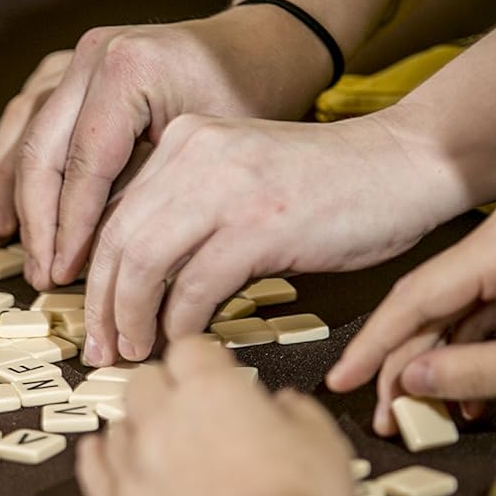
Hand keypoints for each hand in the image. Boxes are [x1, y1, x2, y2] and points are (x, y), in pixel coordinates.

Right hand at [0, 6, 331, 288]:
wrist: (258, 49)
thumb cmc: (248, 101)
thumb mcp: (207, 156)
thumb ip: (148, 197)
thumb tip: (104, 262)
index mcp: (129, 69)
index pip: (84, 164)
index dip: (69, 228)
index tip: (62, 275)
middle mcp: (93, 54)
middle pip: (42, 149)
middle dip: (37, 221)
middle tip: (38, 274)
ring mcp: (77, 56)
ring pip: (22, 129)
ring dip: (8, 191)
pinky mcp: (69, 66)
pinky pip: (26, 116)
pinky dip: (12, 161)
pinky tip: (4, 204)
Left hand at [77, 338, 356, 495]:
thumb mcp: (324, 446)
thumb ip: (299, 415)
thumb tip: (285, 404)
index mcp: (211, 392)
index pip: (190, 350)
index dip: (203, 361)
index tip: (215, 375)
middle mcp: (161, 421)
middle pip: (143, 383)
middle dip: (163, 391)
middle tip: (185, 412)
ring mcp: (132, 469)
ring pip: (117, 428)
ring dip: (135, 431)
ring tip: (156, 447)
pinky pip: (93, 475)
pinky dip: (96, 461)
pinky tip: (97, 455)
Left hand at [81, 113, 456, 365]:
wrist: (403, 165)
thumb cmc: (325, 186)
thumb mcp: (238, 178)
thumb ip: (187, 209)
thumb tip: (134, 276)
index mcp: (182, 142)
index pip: (111, 213)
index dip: (93, 274)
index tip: (94, 318)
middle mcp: (193, 155)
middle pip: (116, 241)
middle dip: (101, 305)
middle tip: (102, 350)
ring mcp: (226, 188)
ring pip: (144, 265)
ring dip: (132, 319)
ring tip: (136, 353)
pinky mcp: (260, 225)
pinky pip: (196, 287)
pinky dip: (182, 323)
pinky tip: (186, 343)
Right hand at [327, 190, 495, 434]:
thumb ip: (473, 373)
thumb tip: (411, 384)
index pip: (415, 297)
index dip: (374, 346)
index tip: (343, 381)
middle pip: (431, 302)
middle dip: (407, 362)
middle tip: (386, 416)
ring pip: (457, 305)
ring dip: (441, 358)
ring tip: (426, 415)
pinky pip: (487, 301)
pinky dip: (475, 344)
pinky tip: (466, 392)